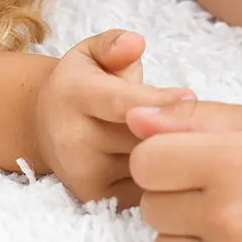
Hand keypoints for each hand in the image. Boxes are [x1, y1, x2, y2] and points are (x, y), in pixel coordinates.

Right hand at [33, 29, 194, 206]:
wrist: (43, 125)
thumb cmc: (80, 82)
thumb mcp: (91, 51)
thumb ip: (114, 43)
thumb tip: (135, 43)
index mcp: (75, 95)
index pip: (121, 102)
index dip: (157, 101)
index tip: (190, 98)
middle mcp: (73, 138)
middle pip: (137, 137)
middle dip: (172, 127)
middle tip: (199, 116)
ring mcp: (83, 173)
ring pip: (144, 164)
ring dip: (169, 151)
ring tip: (186, 132)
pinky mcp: (94, 197)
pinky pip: (142, 187)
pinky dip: (160, 173)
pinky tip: (169, 154)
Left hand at [126, 101, 241, 241]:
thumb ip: (189, 118)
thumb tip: (133, 118)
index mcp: (230, 161)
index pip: (146, 160)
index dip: (160, 154)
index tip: (185, 153)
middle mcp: (226, 216)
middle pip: (149, 204)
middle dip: (173, 191)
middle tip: (217, 182)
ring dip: (182, 228)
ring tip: (229, 211)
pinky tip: (232, 237)